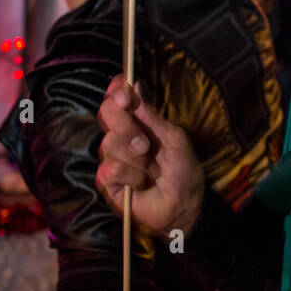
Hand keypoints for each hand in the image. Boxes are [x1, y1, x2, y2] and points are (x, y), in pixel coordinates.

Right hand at [96, 76, 204, 236]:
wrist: (184, 204)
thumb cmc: (183, 169)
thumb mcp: (175, 139)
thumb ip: (152, 117)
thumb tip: (135, 85)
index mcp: (138, 120)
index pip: (118, 97)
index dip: (117, 91)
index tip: (125, 95)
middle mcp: (121, 134)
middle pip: (106, 113)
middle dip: (127, 127)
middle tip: (145, 145)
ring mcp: (113, 156)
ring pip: (110, 144)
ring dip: (138, 160)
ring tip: (154, 171)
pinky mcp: (107, 179)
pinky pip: (112, 168)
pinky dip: (133, 176)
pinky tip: (142, 184)